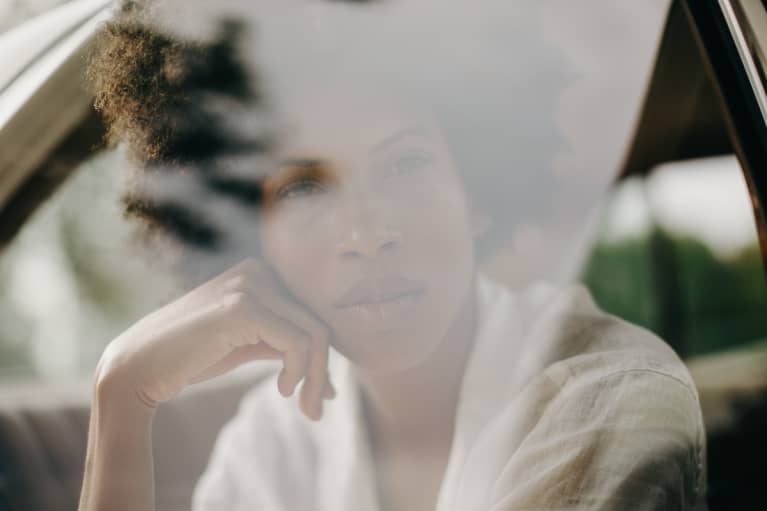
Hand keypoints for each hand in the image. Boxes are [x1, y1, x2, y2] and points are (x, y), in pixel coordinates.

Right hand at [95, 258, 334, 420]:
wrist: (137, 367)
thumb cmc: (191, 358)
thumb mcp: (247, 345)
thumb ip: (284, 349)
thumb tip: (330, 386)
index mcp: (259, 273)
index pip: (310, 314)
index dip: (321, 356)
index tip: (317, 394)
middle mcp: (258, 271)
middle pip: (317, 323)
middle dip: (322, 370)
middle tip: (315, 410)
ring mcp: (250, 286)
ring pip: (315, 333)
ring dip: (316, 376)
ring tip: (305, 406)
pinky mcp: (242, 308)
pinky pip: (297, 343)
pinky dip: (300, 372)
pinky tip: (283, 390)